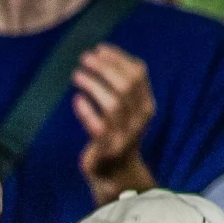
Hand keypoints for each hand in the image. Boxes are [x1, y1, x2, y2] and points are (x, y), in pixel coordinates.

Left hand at [74, 42, 156, 196]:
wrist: (117, 173)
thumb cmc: (117, 134)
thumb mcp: (126, 109)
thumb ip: (121, 85)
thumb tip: (103, 53)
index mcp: (146, 104)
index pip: (138, 74)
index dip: (118, 58)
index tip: (99, 48)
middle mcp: (140, 118)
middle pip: (126, 86)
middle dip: (105, 68)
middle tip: (85, 58)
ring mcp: (125, 134)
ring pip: (113, 105)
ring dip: (94, 85)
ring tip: (77, 74)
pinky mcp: (108, 149)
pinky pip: (98, 127)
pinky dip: (87, 112)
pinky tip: (77, 100)